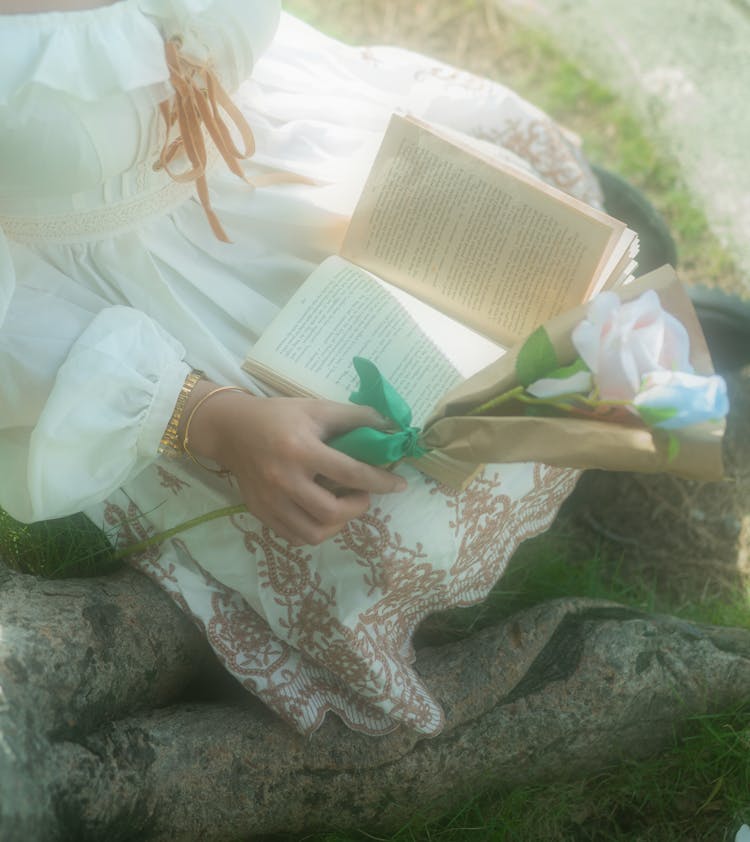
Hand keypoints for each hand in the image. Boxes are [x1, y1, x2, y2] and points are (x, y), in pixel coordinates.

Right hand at [181, 381, 406, 544]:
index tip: (399, 485)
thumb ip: (354, 416)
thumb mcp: (316, 408)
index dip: (380, 482)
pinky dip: (316, 531)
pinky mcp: (261, 513)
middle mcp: (284, 480)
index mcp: (301, 450)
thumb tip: (390, 425)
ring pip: (314, 533)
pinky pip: (295, 536)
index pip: (350, 473)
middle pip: (332, 512)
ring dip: (339, 524)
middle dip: (359, 507)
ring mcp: (270, 501)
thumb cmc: (279, 416)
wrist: (231, 429)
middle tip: (363, 495)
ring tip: (342, 507)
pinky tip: (322, 515)